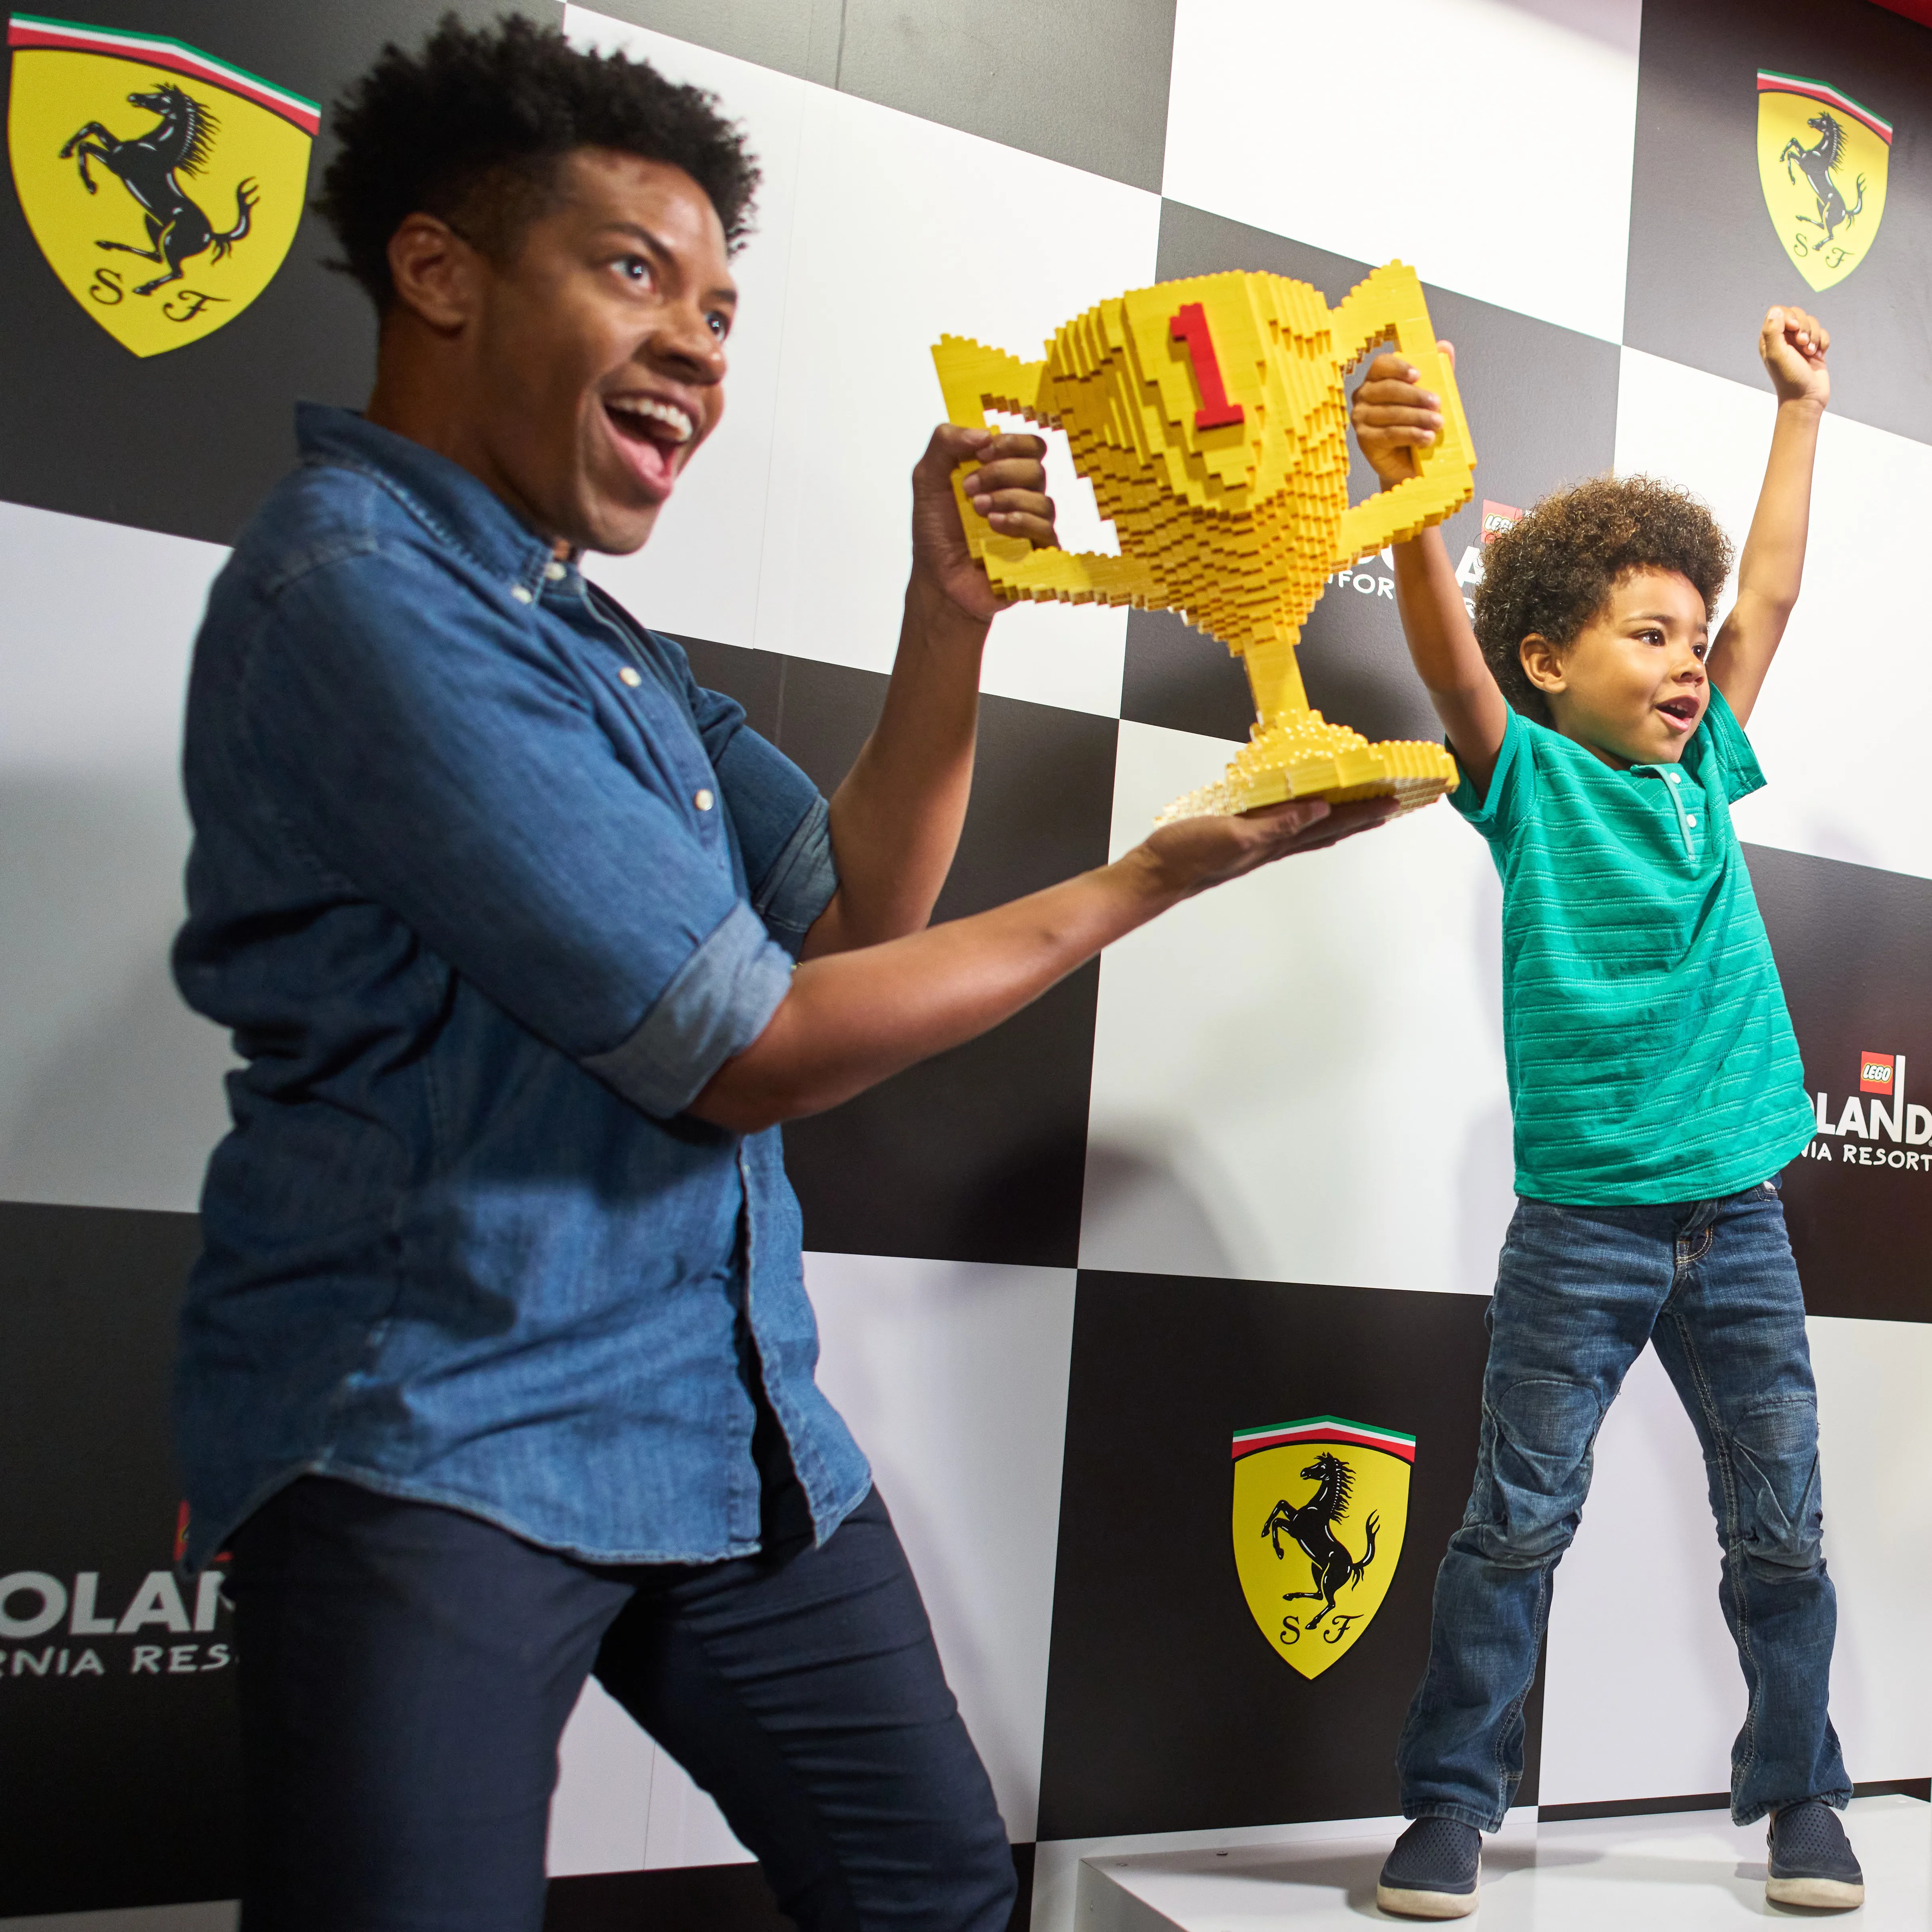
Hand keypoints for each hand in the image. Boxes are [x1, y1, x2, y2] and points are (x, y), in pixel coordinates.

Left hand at [908, 423, 1058, 622]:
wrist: (938, 579)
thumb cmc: (935, 532)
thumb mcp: (927, 478)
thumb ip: (945, 442)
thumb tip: (983, 433)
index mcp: (1003, 473)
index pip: (1029, 446)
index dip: (1010, 443)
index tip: (981, 455)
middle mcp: (1023, 495)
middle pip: (1036, 468)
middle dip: (1000, 473)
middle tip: (969, 490)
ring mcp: (1033, 525)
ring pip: (1042, 499)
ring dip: (1007, 499)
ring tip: (978, 513)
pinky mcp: (1038, 553)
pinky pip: (1046, 530)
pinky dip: (1020, 522)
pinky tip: (995, 527)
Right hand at [1127, 795, 1400, 900]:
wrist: (1155, 873)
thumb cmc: (1188, 855)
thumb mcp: (1233, 834)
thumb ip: (1276, 823)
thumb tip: (1319, 810)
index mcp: (1275, 842)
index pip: (1329, 824)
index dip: (1361, 813)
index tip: (1392, 802)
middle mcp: (1272, 844)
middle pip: (1327, 829)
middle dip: (1359, 817)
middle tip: (1389, 805)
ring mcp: (1257, 842)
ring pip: (1309, 829)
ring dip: (1337, 818)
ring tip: (1360, 810)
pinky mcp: (1239, 836)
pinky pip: (1283, 824)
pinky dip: (1302, 816)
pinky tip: (1303, 811)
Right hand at [1351, 342, 1452, 488]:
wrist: (1408, 462)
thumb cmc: (1416, 425)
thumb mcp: (1429, 396)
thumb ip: (1437, 372)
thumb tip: (1444, 346)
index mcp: (1376, 380)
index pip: (1381, 365)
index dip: (1399, 367)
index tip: (1418, 375)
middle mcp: (1363, 396)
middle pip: (1388, 389)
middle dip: (1416, 396)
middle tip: (1437, 404)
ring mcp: (1360, 419)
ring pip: (1391, 413)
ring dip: (1418, 418)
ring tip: (1438, 424)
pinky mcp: (1364, 440)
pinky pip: (1389, 434)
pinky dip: (1411, 435)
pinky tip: (1426, 438)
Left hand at [1760, 304, 1829, 407]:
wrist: (1806, 398)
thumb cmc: (1789, 378)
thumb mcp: (1777, 354)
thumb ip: (1773, 331)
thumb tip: (1776, 311)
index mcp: (1770, 339)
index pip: (1778, 312)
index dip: (1788, 316)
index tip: (1793, 329)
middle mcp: (1784, 339)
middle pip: (1797, 313)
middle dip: (1804, 326)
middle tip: (1802, 344)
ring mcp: (1799, 343)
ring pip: (1811, 322)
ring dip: (1814, 336)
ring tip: (1809, 353)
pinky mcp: (1814, 348)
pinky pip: (1822, 333)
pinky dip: (1823, 342)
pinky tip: (1818, 355)